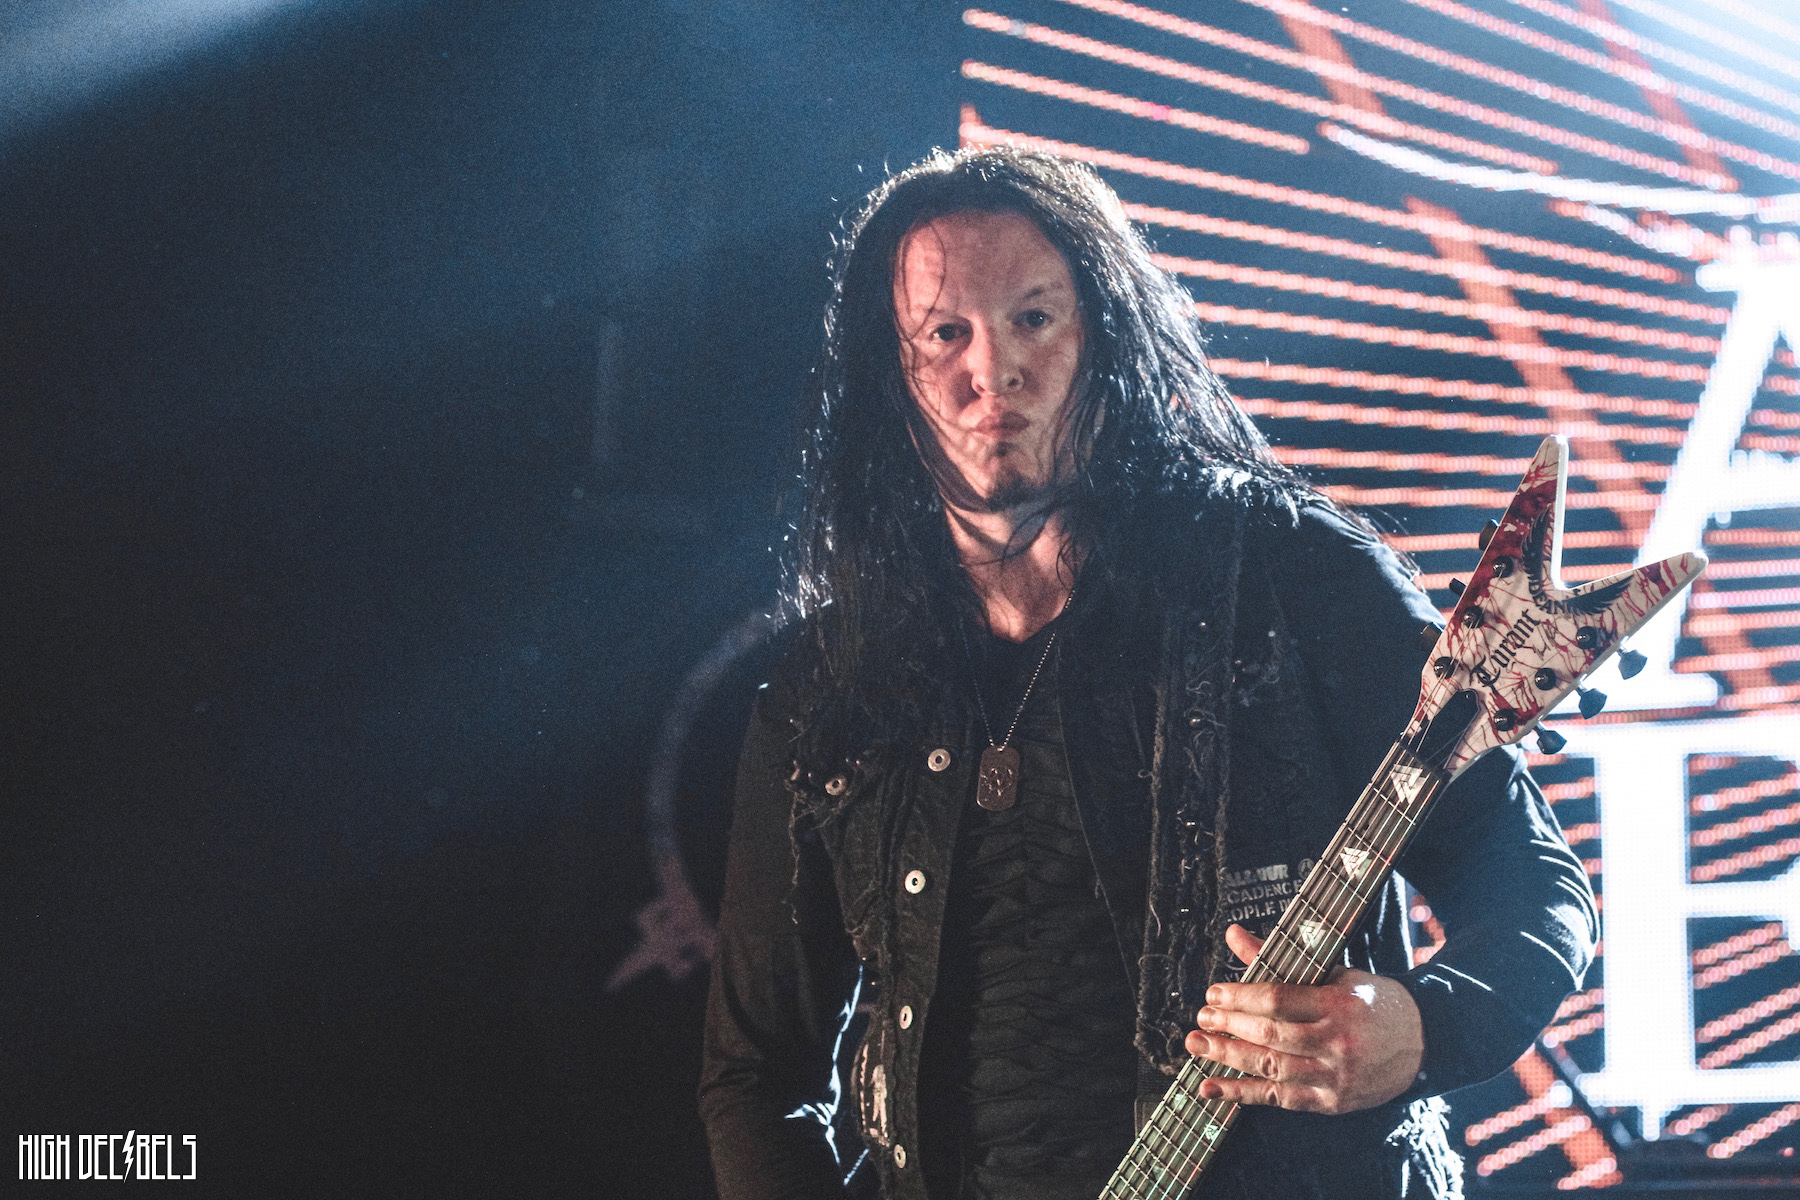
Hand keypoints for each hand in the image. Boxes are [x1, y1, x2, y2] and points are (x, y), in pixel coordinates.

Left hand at [1183, 923, 1422, 1113]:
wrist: (1424, 1043)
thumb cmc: (1372, 1002)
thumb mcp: (1334, 973)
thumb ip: (1280, 958)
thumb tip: (1234, 934)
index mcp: (1338, 1004)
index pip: (1279, 999)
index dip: (1240, 997)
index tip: (1212, 994)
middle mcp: (1336, 1041)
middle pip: (1271, 1034)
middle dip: (1229, 1026)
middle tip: (1200, 1019)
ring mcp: (1334, 1076)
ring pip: (1271, 1068)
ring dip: (1227, 1058)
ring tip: (1197, 1046)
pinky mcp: (1331, 1102)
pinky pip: (1279, 1099)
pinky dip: (1242, 1094)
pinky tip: (1211, 1087)